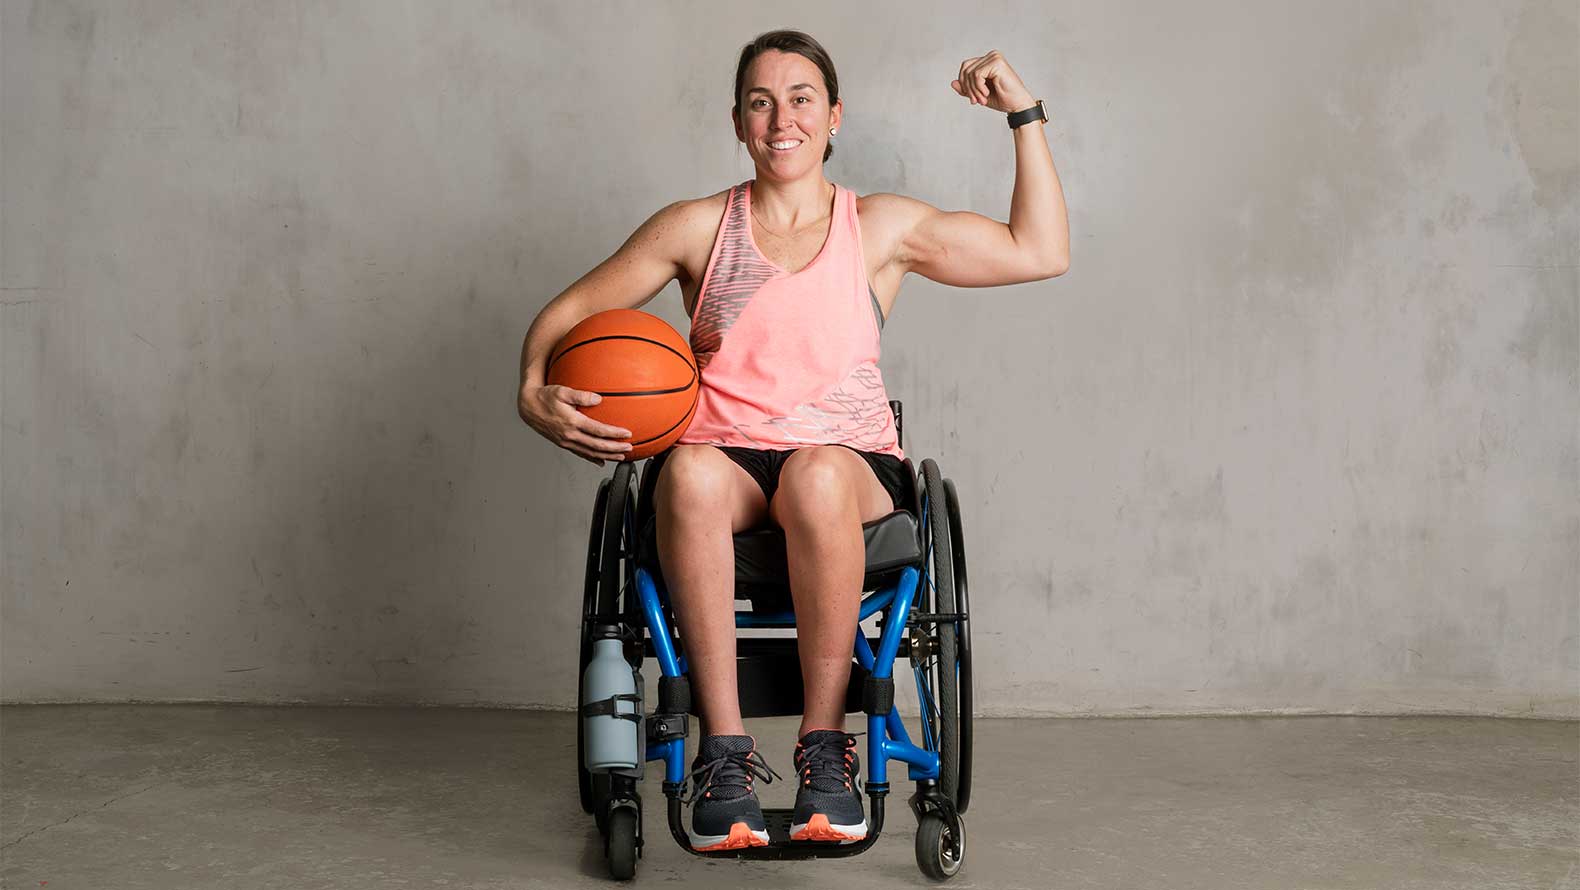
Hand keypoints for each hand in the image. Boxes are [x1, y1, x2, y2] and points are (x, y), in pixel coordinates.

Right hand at [517, 383, 632, 466]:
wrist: (528, 407)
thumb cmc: (546, 396)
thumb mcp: (563, 391)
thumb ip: (581, 395)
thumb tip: (598, 399)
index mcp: (572, 422)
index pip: (598, 430)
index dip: (614, 433)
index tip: (627, 434)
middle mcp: (570, 435)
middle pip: (597, 445)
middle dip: (615, 448)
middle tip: (629, 448)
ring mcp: (566, 441)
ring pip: (590, 453)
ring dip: (607, 456)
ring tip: (620, 457)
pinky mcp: (563, 443)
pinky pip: (580, 453)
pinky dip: (592, 458)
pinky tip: (601, 461)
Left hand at [950, 50, 1034, 113]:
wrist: (1017, 105)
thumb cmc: (1002, 99)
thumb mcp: (978, 94)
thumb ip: (966, 88)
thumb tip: (952, 82)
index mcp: (988, 61)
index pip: (965, 67)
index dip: (964, 84)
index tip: (972, 99)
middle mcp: (991, 56)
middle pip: (965, 68)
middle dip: (967, 88)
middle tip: (976, 101)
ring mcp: (995, 57)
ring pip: (970, 72)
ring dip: (973, 90)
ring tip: (982, 100)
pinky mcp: (997, 63)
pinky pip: (977, 74)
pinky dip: (978, 87)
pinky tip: (986, 94)